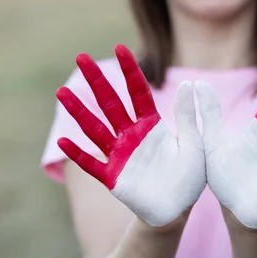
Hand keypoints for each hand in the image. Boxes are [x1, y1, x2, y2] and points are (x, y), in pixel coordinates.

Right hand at [56, 45, 205, 226]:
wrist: (178, 209)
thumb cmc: (190, 176)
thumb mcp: (195, 143)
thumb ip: (188, 117)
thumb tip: (190, 84)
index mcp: (151, 124)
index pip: (138, 91)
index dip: (129, 70)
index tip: (119, 48)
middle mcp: (131, 135)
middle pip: (110, 102)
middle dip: (96, 80)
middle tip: (81, 56)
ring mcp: (119, 155)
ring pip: (95, 128)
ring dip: (79, 112)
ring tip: (62, 92)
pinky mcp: (113, 177)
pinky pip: (92, 164)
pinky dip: (78, 154)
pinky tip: (63, 140)